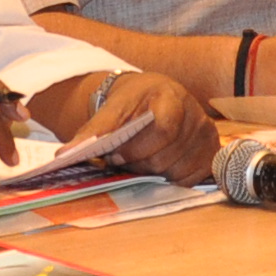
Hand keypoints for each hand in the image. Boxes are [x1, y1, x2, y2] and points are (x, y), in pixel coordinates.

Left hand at [28, 67, 216, 181]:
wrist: (154, 95)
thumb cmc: (134, 100)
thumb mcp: (112, 107)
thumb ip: (93, 130)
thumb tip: (65, 155)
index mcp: (172, 96)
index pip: (163, 129)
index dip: (137, 148)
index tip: (115, 154)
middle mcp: (196, 115)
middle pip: (165, 156)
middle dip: (137, 163)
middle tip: (121, 159)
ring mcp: (206, 136)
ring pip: (176, 171)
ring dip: (151, 173)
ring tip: (138, 160)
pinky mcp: (211, 153)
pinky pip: (189, 179)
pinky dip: (169, 178)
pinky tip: (157, 165)